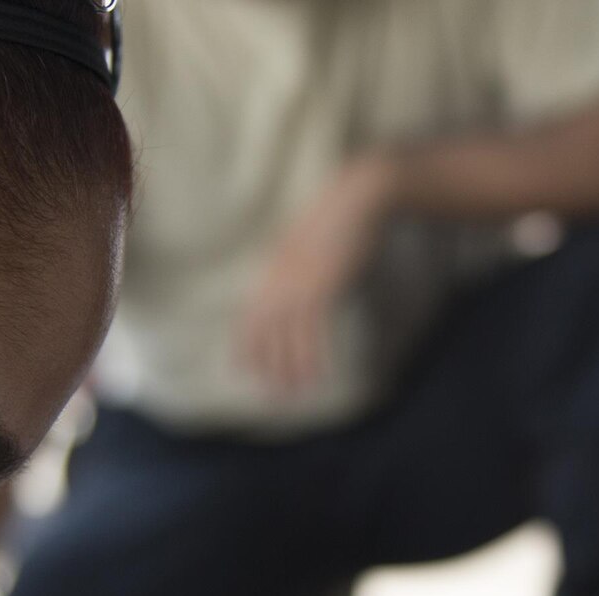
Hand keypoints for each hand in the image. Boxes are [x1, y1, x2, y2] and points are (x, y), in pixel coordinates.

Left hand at [233, 154, 396, 395]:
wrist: (357, 197)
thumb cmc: (339, 217)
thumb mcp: (308, 243)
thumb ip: (296, 266)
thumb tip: (300, 288)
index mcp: (273, 269)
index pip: (249, 315)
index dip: (244, 345)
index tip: (241, 369)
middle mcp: (279, 280)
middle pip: (263, 331)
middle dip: (265, 364)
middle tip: (269, 393)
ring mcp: (299, 285)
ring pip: (286, 338)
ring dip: (289, 370)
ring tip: (293, 394)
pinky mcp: (322, 288)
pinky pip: (314, 333)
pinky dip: (313, 358)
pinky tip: (317, 377)